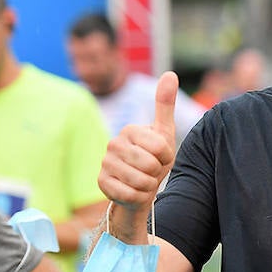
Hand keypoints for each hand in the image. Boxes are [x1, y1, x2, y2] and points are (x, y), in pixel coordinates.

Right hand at [97, 71, 179, 241]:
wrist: (139, 188)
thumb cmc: (154, 158)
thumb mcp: (163, 133)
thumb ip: (165, 105)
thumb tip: (170, 73)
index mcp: (130, 129)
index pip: (160, 146)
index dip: (167, 156)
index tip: (161, 156)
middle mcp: (113, 143)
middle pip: (150, 164)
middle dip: (156, 172)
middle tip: (151, 170)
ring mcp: (105, 163)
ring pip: (141, 181)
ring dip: (148, 185)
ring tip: (144, 180)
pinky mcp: (101, 183)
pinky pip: (130, 194)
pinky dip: (138, 197)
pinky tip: (134, 191)